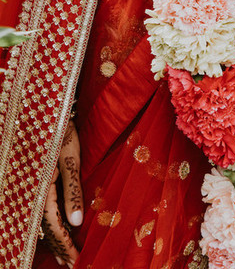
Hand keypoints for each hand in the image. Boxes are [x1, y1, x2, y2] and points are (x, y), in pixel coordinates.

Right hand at [42, 119, 82, 266]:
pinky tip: (53, 231)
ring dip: (52, 239)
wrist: (44, 110)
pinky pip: (36, 210)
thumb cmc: (61, 131)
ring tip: (64, 256)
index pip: (52, 225)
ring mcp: (29, 186)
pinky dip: (46, 225)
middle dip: (59, 247)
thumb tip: (76, 222)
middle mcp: (30, 190)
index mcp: (39, 187)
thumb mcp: (70, 158)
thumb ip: (71, 190)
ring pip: (38, 221)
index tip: (77, 261)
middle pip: (43, 228)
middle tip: (72, 264)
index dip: (65, 245)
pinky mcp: (31, 182)